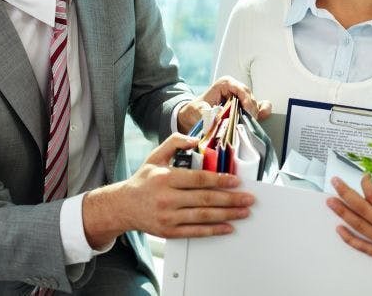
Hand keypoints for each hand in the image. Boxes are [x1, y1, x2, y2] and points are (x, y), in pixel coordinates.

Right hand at [82, 133, 254, 246]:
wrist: (122, 206)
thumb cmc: (143, 180)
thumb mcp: (156, 156)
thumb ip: (175, 142)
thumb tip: (195, 139)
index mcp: (166, 178)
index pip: (199, 179)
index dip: (220, 180)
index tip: (237, 181)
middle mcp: (167, 198)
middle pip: (205, 199)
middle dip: (230, 199)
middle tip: (248, 198)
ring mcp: (168, 217)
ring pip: (203, 216)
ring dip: (227, 215)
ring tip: (244, 212)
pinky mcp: (169, 232)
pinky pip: (195, 232)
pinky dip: (213, 230)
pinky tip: (228, 227)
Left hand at [177, 76, 271, 130]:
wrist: (193, 117)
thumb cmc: (195, 110)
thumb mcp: (197, 110)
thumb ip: (206, 113)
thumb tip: (216, 118)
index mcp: (225, 84)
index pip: (240, 89)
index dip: (246, 99)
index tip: (247, 111)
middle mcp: (235, 88)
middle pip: (250, 96)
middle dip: (251, 109)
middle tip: (249, 121)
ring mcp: (241, 98)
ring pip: (255, 103)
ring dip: (255, 113)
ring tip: (250, 123)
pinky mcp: (245, 108)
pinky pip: (258, 107)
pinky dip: (261, 112)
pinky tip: (262, 118)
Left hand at [326, 175, 371, 291]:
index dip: (367, 184)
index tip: (365, 177)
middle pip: (361, 207)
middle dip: (345, 192)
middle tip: (335, 182)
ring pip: (358, 225)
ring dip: (342, 212)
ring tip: (330, 202)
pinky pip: (363, 247)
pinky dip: (349, 239)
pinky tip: (340, 231)